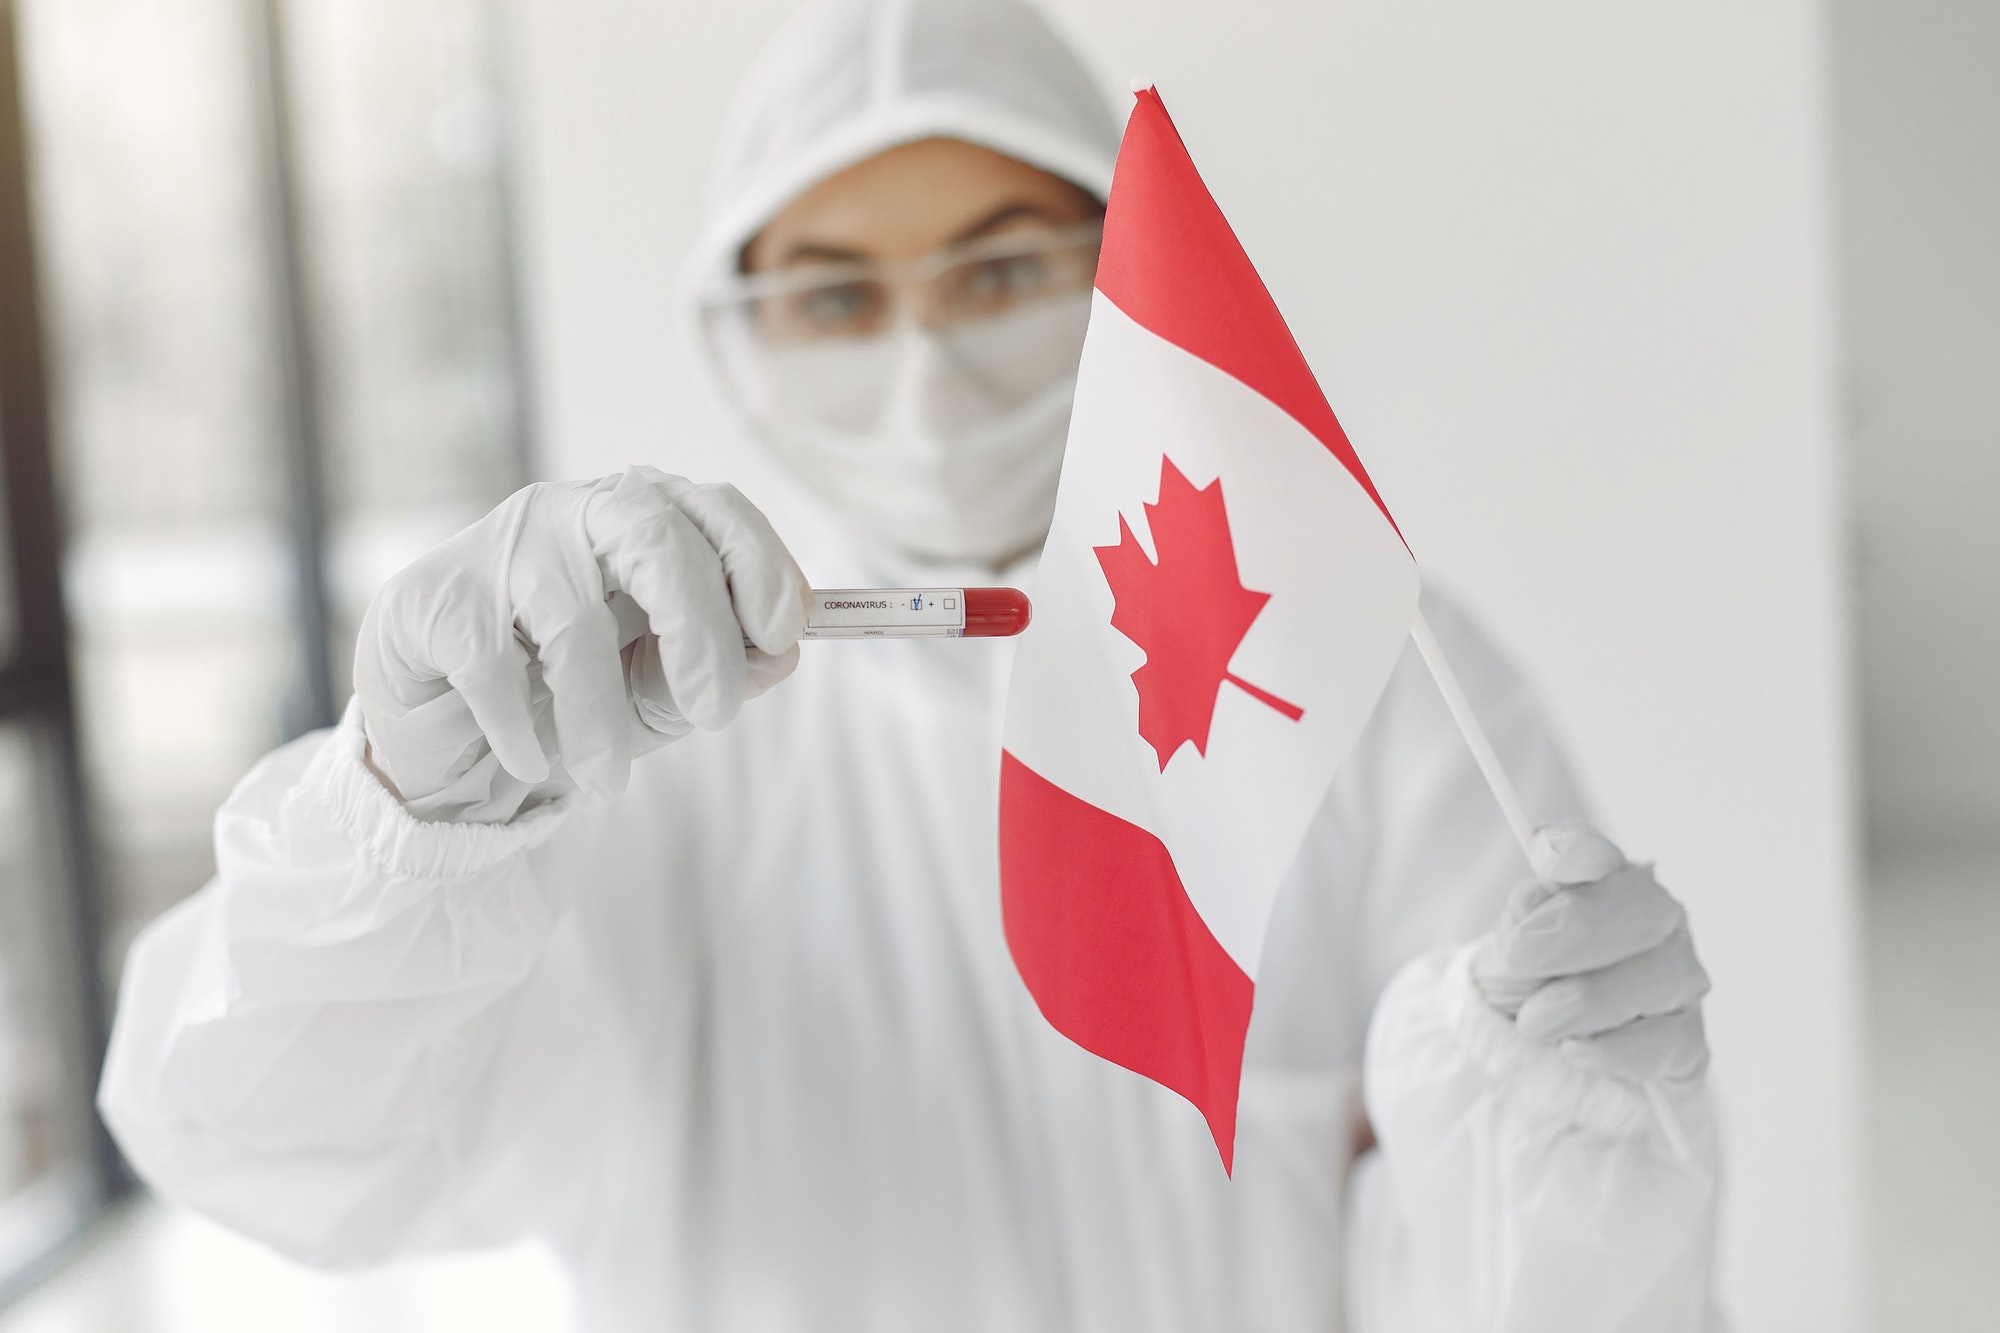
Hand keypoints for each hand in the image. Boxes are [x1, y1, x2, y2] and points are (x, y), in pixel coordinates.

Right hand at [354, 467, 807, 813]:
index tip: (783, 635)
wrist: (448, 733)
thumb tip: (783, 655)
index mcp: (645, 519)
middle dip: (699, 629)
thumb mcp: (661, 688)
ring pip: (572, 617)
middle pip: (655, 536)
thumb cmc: (573, 694)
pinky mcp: (434, 597)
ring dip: (599, 716)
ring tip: (607, 781)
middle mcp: (576, 511)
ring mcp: (501, 547)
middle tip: (715, 714)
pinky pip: (491, 662)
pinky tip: (528, 761)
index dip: (760, 564)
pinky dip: (519, 726)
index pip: (717, 509)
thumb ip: (726, 669)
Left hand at [1470, 823, 1709, 1093]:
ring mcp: (1681, 975)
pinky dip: (1618, 1047)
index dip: (1577, 849)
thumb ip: (1523, 923)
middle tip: (1519, 958)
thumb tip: (1539, 901)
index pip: (1592, 852)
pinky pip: (1673, 1039)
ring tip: (1536, 1021)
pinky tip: (1575, 1051)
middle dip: (1580, 931)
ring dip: (1591, 999)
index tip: (1549, 855)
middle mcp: (1654, 918)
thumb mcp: (1508, 953)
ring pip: (1664, 974)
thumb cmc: (1528, 986)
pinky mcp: (1690, 1039)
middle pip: (1647, 907)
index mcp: (1602, 880)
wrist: (1545, 1054)